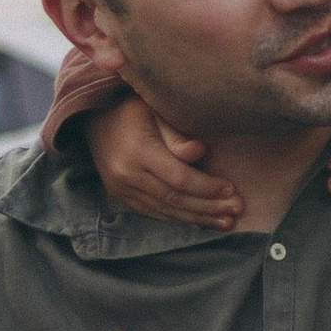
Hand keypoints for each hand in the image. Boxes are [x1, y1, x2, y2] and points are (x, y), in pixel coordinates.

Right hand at [85, 94, 242, 229]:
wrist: (93, 120)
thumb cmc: (133, 109)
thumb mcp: (154, 108)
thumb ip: (176, 131)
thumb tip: (198, 152)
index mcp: (138, 152)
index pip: (179, 179)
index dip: (208, 188)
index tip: (232, 189)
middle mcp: (127, 175)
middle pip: (175, 199)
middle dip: (209, 207)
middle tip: (237, 211)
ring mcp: (121, 189)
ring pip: (166, 211)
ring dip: (199, 218)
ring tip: (226, 222)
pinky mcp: (121, 197)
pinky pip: (155, 213)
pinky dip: (181, 218)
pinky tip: (202, 221)